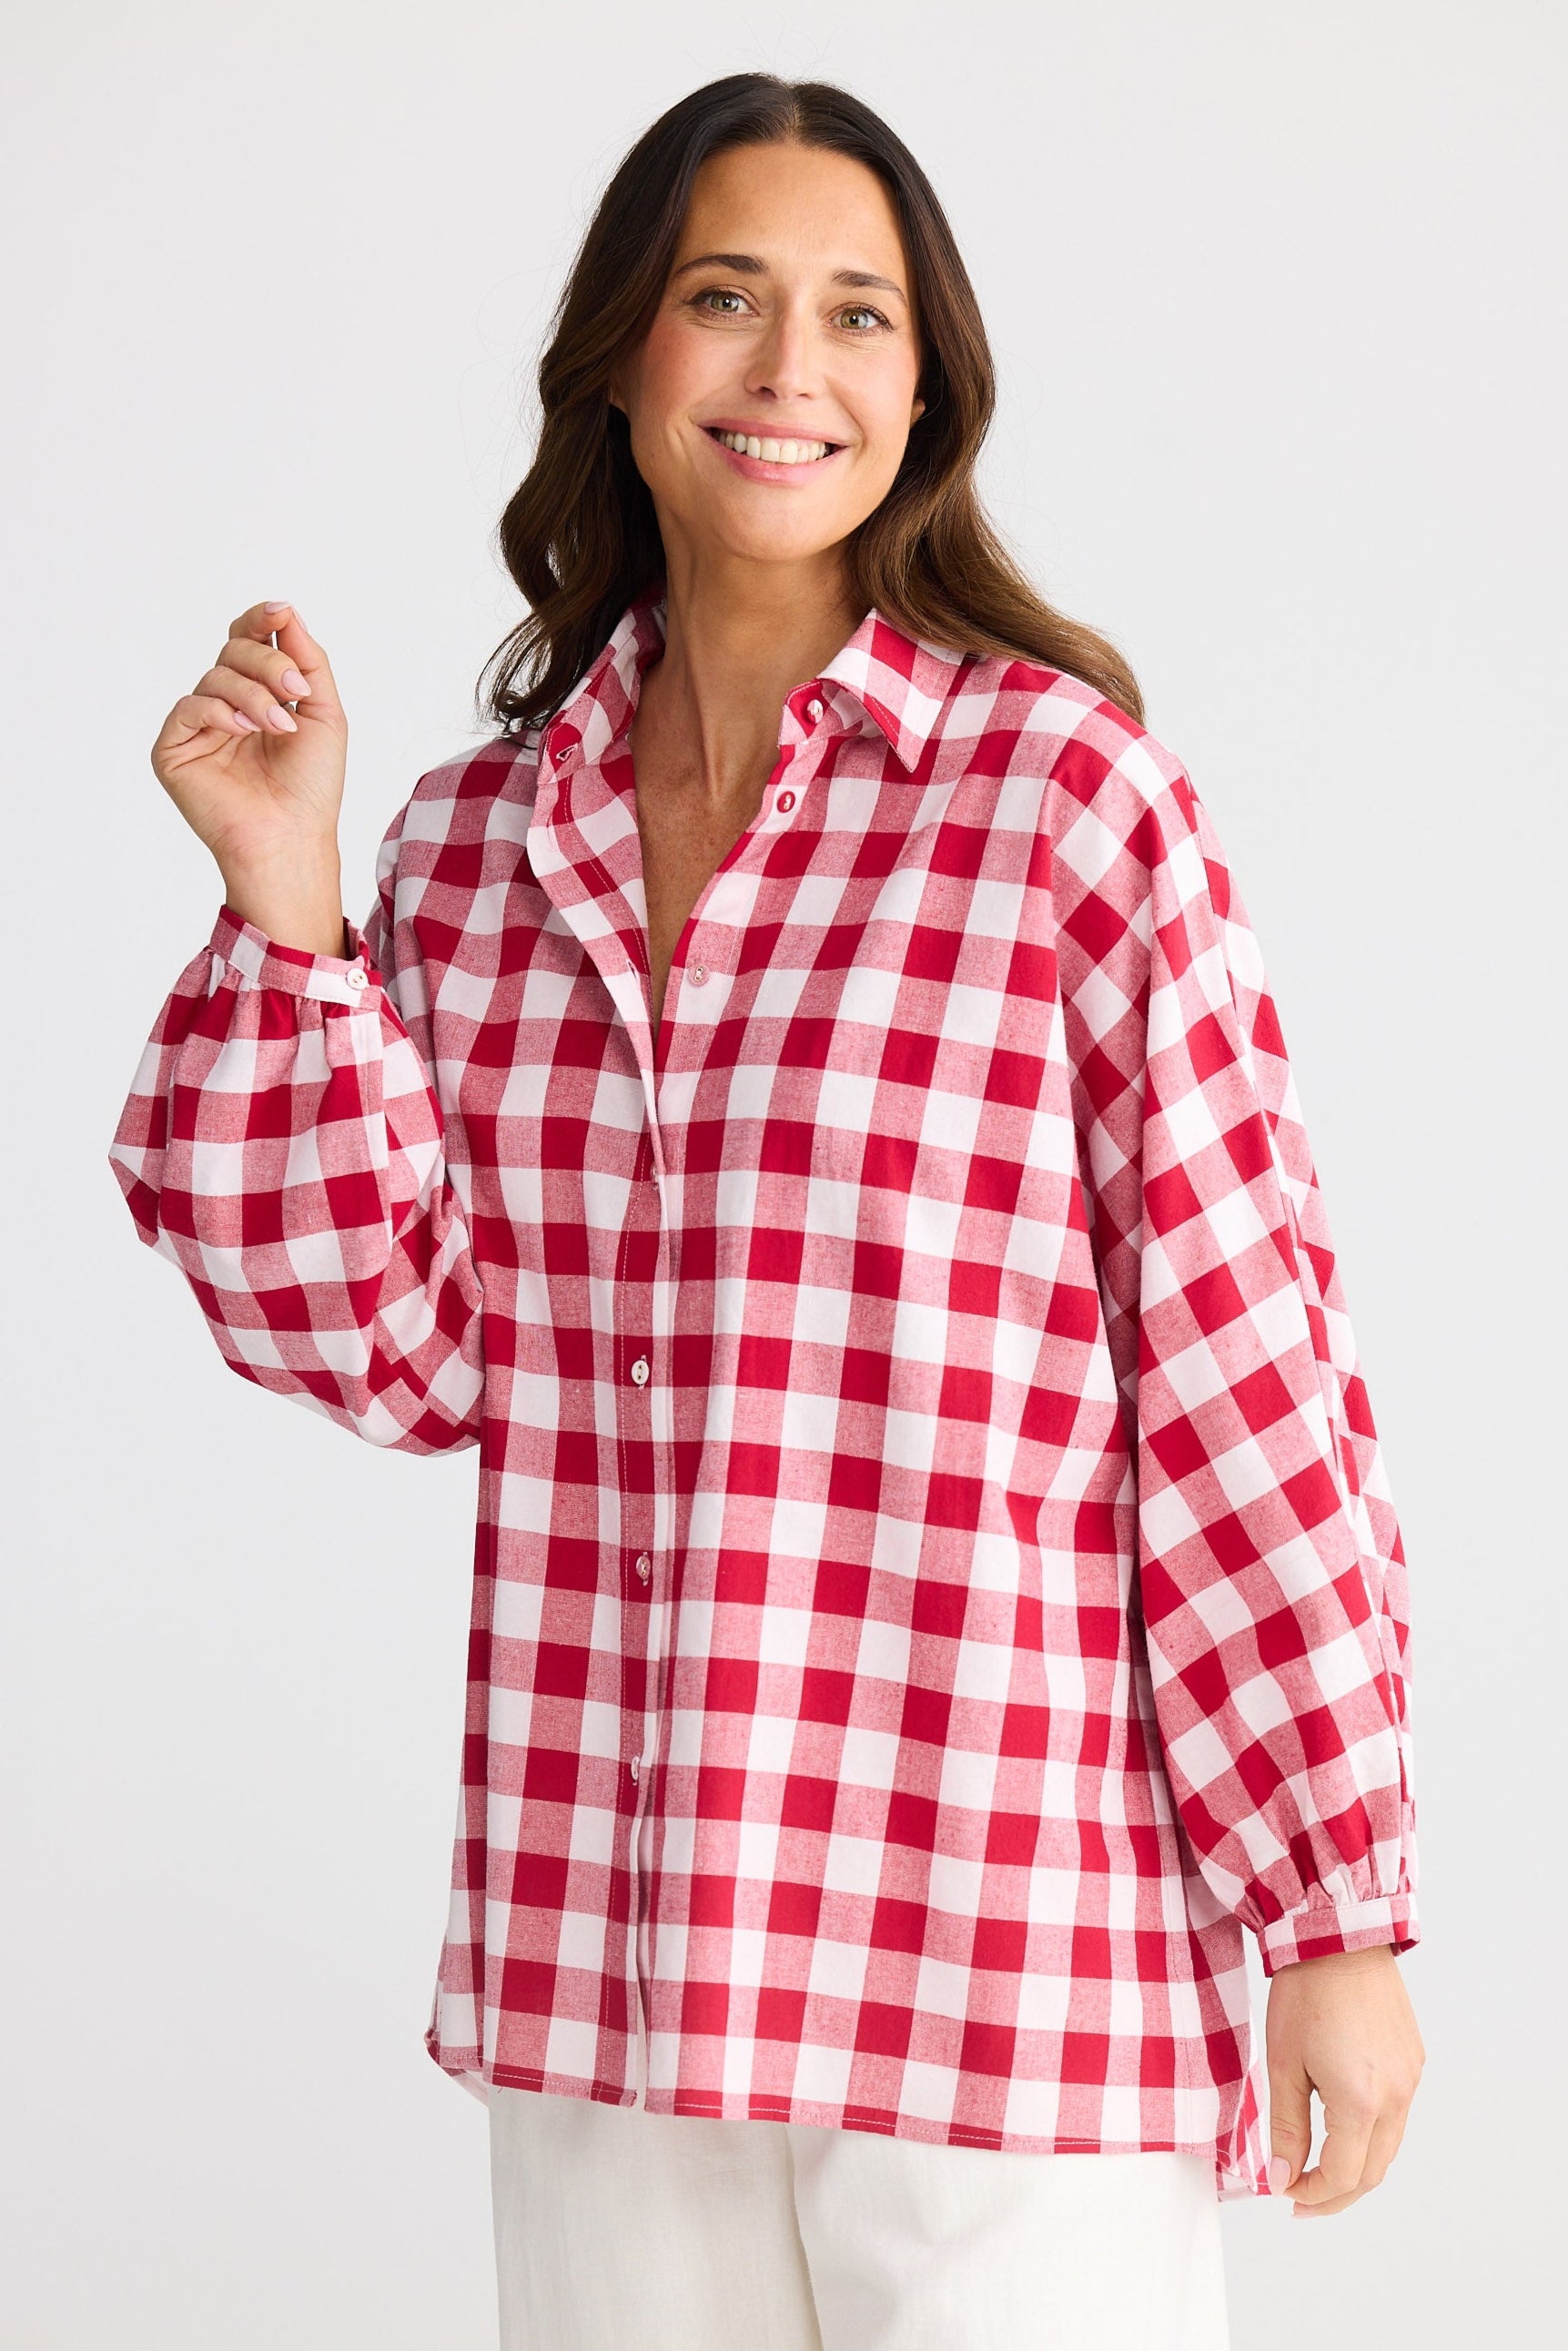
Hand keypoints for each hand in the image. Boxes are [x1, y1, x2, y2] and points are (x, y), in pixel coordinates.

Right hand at [150, 599, 348, 877]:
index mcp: (259, 695)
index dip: (260, 621)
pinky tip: (244, 731)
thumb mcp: (324, 711)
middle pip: (234, 650)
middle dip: (268, 662)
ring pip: (216, 676)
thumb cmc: (312, 786)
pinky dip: (221, 712)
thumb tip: (287, 612)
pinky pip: (190, 706)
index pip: (249, 642)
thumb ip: (308, 660)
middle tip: (294, 690)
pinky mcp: (174, 749)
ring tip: (279, 726)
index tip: (280, 611)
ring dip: (254, 695)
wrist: (293, 836)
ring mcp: (198, 728)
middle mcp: (226, 706)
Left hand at [1266, 1944, 1424, 2215]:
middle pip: (1373, 2171)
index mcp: (1361, 2102)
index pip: (1343, 2176)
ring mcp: (1410, 2079)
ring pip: (1389, 2146)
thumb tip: (1281, 2177)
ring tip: (1319, 2170)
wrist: (1339, 1937)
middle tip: (1303, 2199)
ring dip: (1357, 2167)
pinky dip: (1371, 2134)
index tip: (1286, 2194)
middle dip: (1337, 2194)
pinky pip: (1397, 2115)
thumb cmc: (1305, 1993)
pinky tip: (1343, 2129)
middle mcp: (1396, 2096)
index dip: (1313, 2194)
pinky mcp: (1413, 2061)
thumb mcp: (1283, 2065)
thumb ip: (1284, 2128)